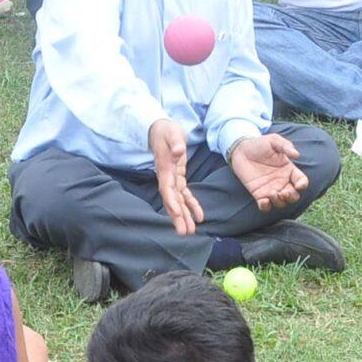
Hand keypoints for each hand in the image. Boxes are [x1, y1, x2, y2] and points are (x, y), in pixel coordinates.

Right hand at [150, 119, 203, 236]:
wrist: (161, 129)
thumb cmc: (166, 130)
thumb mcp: (172, 132)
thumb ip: (175, 142)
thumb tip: (178, 151)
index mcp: (164, 168)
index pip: (166, 188)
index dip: (171, 201)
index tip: (177, 213)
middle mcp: (166, 177)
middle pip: (171, 200)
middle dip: (177, 216)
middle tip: (184, 232)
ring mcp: (171, 179)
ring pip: (178, 201)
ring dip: (184, 216)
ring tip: (191, 231)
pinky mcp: (178, 178)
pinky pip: (185, 195)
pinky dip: (191, 206)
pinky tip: (199, 217)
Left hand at [228, 132, 310, 211]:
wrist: (240, 150)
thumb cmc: (259, 144)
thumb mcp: (273, 141)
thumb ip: (285, 146)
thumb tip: (296, 154)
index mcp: (289, 170)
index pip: (302, 181)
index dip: (303, 185)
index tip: (298, 185)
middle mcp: (282, 181)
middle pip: (294, 196)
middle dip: (291, 197)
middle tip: (283, 192)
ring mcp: (271, 189)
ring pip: (281, 203)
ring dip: (279, 202)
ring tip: (272, 193)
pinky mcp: (258, 194)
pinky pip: (265, 206)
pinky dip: (266, 207)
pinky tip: (264, 201)